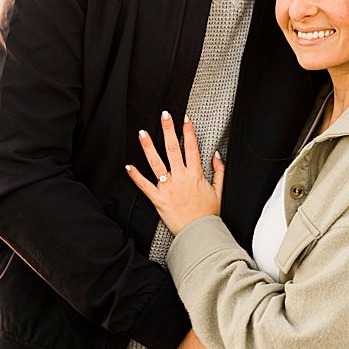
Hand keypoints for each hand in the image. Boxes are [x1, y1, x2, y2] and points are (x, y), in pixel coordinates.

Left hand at [125, 112, 222, 234]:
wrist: (199, 232)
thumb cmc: (208, 214)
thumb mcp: (219, 191)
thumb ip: (219, 171)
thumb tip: (216, 155)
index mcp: (196, 174)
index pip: (191, 147)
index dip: (188, 131)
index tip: (184, 118)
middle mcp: (181, 177)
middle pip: (173, 149)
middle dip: (168, 130)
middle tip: (164, 116)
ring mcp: (168, 187)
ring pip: (156, 162)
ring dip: (148, 146)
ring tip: (143, 132)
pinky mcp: (158, 199)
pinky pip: (145, 185)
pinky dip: (136, 176)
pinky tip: (128, 166)